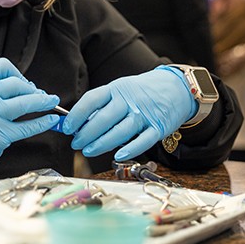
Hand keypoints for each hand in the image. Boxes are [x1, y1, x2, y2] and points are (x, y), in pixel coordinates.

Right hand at [0, 57, 59, 181]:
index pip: (3, 67)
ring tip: (53, 103)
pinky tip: (51, 121)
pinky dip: (43, 123)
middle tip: (45, 96)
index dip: (18, 74)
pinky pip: (27, 127)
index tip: (26, 84)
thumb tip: (31, 88)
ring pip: (25, 103)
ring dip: (43, 102)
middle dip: (35, 90)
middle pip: (17, 85)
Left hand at [62, 66, 196, 160]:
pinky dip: (130, 149)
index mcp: (117, 89)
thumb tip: (79, 124)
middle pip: (103, 118)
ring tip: (88, 151)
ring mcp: (144, 115)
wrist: (177, 88)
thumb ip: (103, 105)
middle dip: (86, 133)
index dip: (77, 114)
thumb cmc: (142, 92)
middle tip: (76, 143)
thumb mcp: (121, 90)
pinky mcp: (158, 128)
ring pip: (120, 131)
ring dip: (102, 143)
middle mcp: (130, 101)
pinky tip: (118, 155)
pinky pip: (143, 141)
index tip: (67, 127)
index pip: (92, 100)